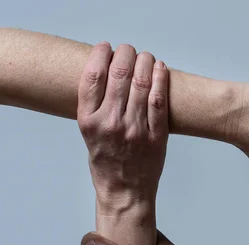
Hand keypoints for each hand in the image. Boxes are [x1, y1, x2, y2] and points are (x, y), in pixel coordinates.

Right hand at [77, 42, 168, 212]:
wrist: (125, 192)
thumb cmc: (105, 163)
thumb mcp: (88, 134)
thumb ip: (95, 106)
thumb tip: (105, 72)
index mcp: (89, 121)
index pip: (93, 76)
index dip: (100, 54)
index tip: (106, 47)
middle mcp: (111, 123)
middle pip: (119, 73)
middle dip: (125, 53)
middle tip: (128, 50)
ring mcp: (135, 129)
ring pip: (141, 82)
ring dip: (144, 62)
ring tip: (144, 57)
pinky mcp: (156, 135)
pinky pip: (159, 100)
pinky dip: (160, 79)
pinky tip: (160, 68)